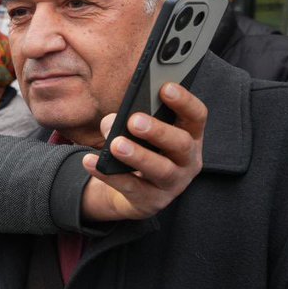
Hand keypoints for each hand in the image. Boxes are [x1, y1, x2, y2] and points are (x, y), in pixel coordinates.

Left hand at [80, 82, 205, 221]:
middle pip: (180, 144)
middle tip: (134, 120)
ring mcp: (173, 184)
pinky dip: (108, 175)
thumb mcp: (139, 135)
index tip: (164, 87)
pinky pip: (130, 187)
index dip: (184, 101)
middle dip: (158, 131)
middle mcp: (188, 161)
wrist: (136, 193)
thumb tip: (112, 122)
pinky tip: (90, 161)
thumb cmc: (143, 151)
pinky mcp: (152, 202)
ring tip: (115, 144)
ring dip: (137, 155)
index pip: (197, 116)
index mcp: (190, 136)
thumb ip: (128, 122)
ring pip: (160, 169)